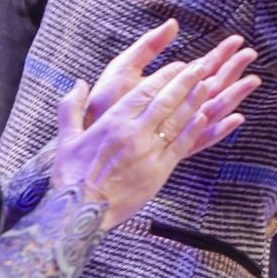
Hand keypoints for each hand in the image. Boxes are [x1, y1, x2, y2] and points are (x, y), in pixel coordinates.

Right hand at [54, 35, 261, 227]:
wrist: (83, 212)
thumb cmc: (72, 175)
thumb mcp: (66, 138)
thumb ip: (71, 108)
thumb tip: (79, 83)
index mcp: (113, 122)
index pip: (144, 92)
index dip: (164, 76)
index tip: (178, 65)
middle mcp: (135, 133)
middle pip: (166, 101)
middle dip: (185, 81)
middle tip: (201, 67)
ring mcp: (150, 152)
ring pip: (178, 120)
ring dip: (195, 100)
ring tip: (209, 84)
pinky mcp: (161, 170)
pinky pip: (182, 144)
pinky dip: (195, 129)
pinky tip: (206, 116)